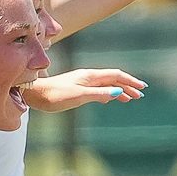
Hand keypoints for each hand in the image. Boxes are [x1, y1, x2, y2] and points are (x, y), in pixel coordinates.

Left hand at [23, 69, 146, 111]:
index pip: (115, 76)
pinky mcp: (77, 89)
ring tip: (129, 99)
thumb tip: (117, 93)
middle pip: (113, 80)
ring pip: (105, 85)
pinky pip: (97, 90)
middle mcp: (88, 77)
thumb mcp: (79, 96)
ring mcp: (82, 82)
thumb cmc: (55, 95)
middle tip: (140, 95)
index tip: (142, 88)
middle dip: (127, 86)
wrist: (35, 94)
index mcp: (90, 76)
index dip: (130, 81)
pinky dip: (107, 94)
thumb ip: (98, 94)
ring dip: (119, 91)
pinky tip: (109, 99)